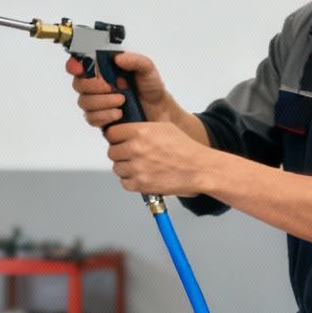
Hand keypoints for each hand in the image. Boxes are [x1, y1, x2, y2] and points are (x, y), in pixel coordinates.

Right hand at [69, 51, 171, 128]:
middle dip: (92, 85)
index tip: (79, 68)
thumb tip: (117, 58)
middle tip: (110, 87)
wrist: (159, 111)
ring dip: (102, 101)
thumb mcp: (147, 69)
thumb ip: (135, 60)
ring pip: (84, 102)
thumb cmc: (151, 88)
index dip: (74, 65)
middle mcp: (96, 85)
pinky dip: (105, 115)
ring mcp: (97, 103)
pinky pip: (91, 118)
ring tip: (122, 100)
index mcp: (104, 69)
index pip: (80, 65)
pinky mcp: (100, 119)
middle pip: (78, 84)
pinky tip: (119, 113)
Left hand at [103, 121, 217, 196]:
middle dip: (120, 154)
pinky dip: (131, 182)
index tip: (119, 141)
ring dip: (126, 168)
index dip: (115, 137)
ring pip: (117, 168)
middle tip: (132, 156)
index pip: (112, 133)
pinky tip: (143, 176)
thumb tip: (125, 132)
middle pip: (112, 152)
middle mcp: (136, 148)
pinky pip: (125, 183)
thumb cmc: (185, 148)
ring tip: (140, 167)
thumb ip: (141, 129)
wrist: (199, 168)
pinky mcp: (141, 184)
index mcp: (141, 131)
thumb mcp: (163, 128)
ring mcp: (137, 168)